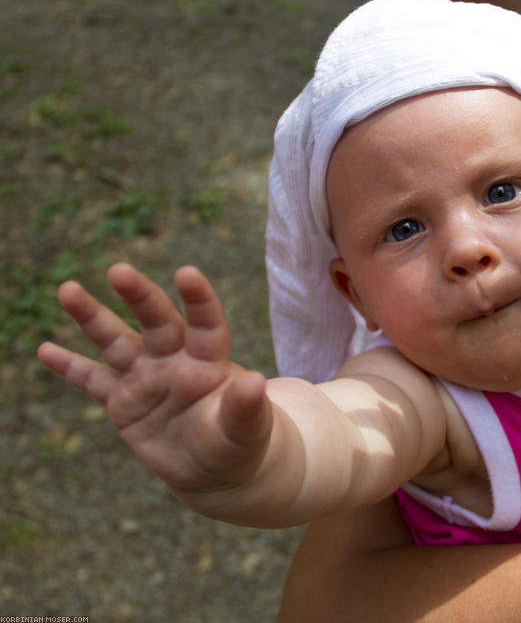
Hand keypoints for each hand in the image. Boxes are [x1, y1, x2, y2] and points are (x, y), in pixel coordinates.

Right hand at [37, 263, 271, 497]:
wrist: (215, 467)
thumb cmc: (239, 441)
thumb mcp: (247, 428)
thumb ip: (246, 406)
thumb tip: (257, 382)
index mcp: (210, 362)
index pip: (206, 324)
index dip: (198, 299)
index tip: (187, 273)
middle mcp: (175, 360)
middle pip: (156, 321)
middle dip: (139, 296)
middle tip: (119, 270)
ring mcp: (146, 377)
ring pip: (116, 341)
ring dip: (91, 317)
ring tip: (68, 289)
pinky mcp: (123, 401)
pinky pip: (93, 381)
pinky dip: (70, 367)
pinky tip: (45, 349)